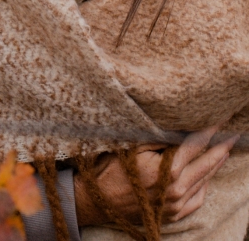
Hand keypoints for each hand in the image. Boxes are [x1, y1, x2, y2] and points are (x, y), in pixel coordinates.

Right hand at [74, 125, 238, 226]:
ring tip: (223, 150)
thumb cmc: (113, 170)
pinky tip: (206, 175)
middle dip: (222, 146)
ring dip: (216, 164)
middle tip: (234, 134)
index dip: (210, 131)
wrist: (99, 201)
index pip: (196, 144)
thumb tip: (181, 128)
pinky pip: (198, 199)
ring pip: (205, 181)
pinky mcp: (173, 214)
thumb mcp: (133, 146)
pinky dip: (204, 185)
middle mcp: (176, 189)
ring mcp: (176, 204)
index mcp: (167, 169)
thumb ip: (159, 138)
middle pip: (208, 163)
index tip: (220, 120)